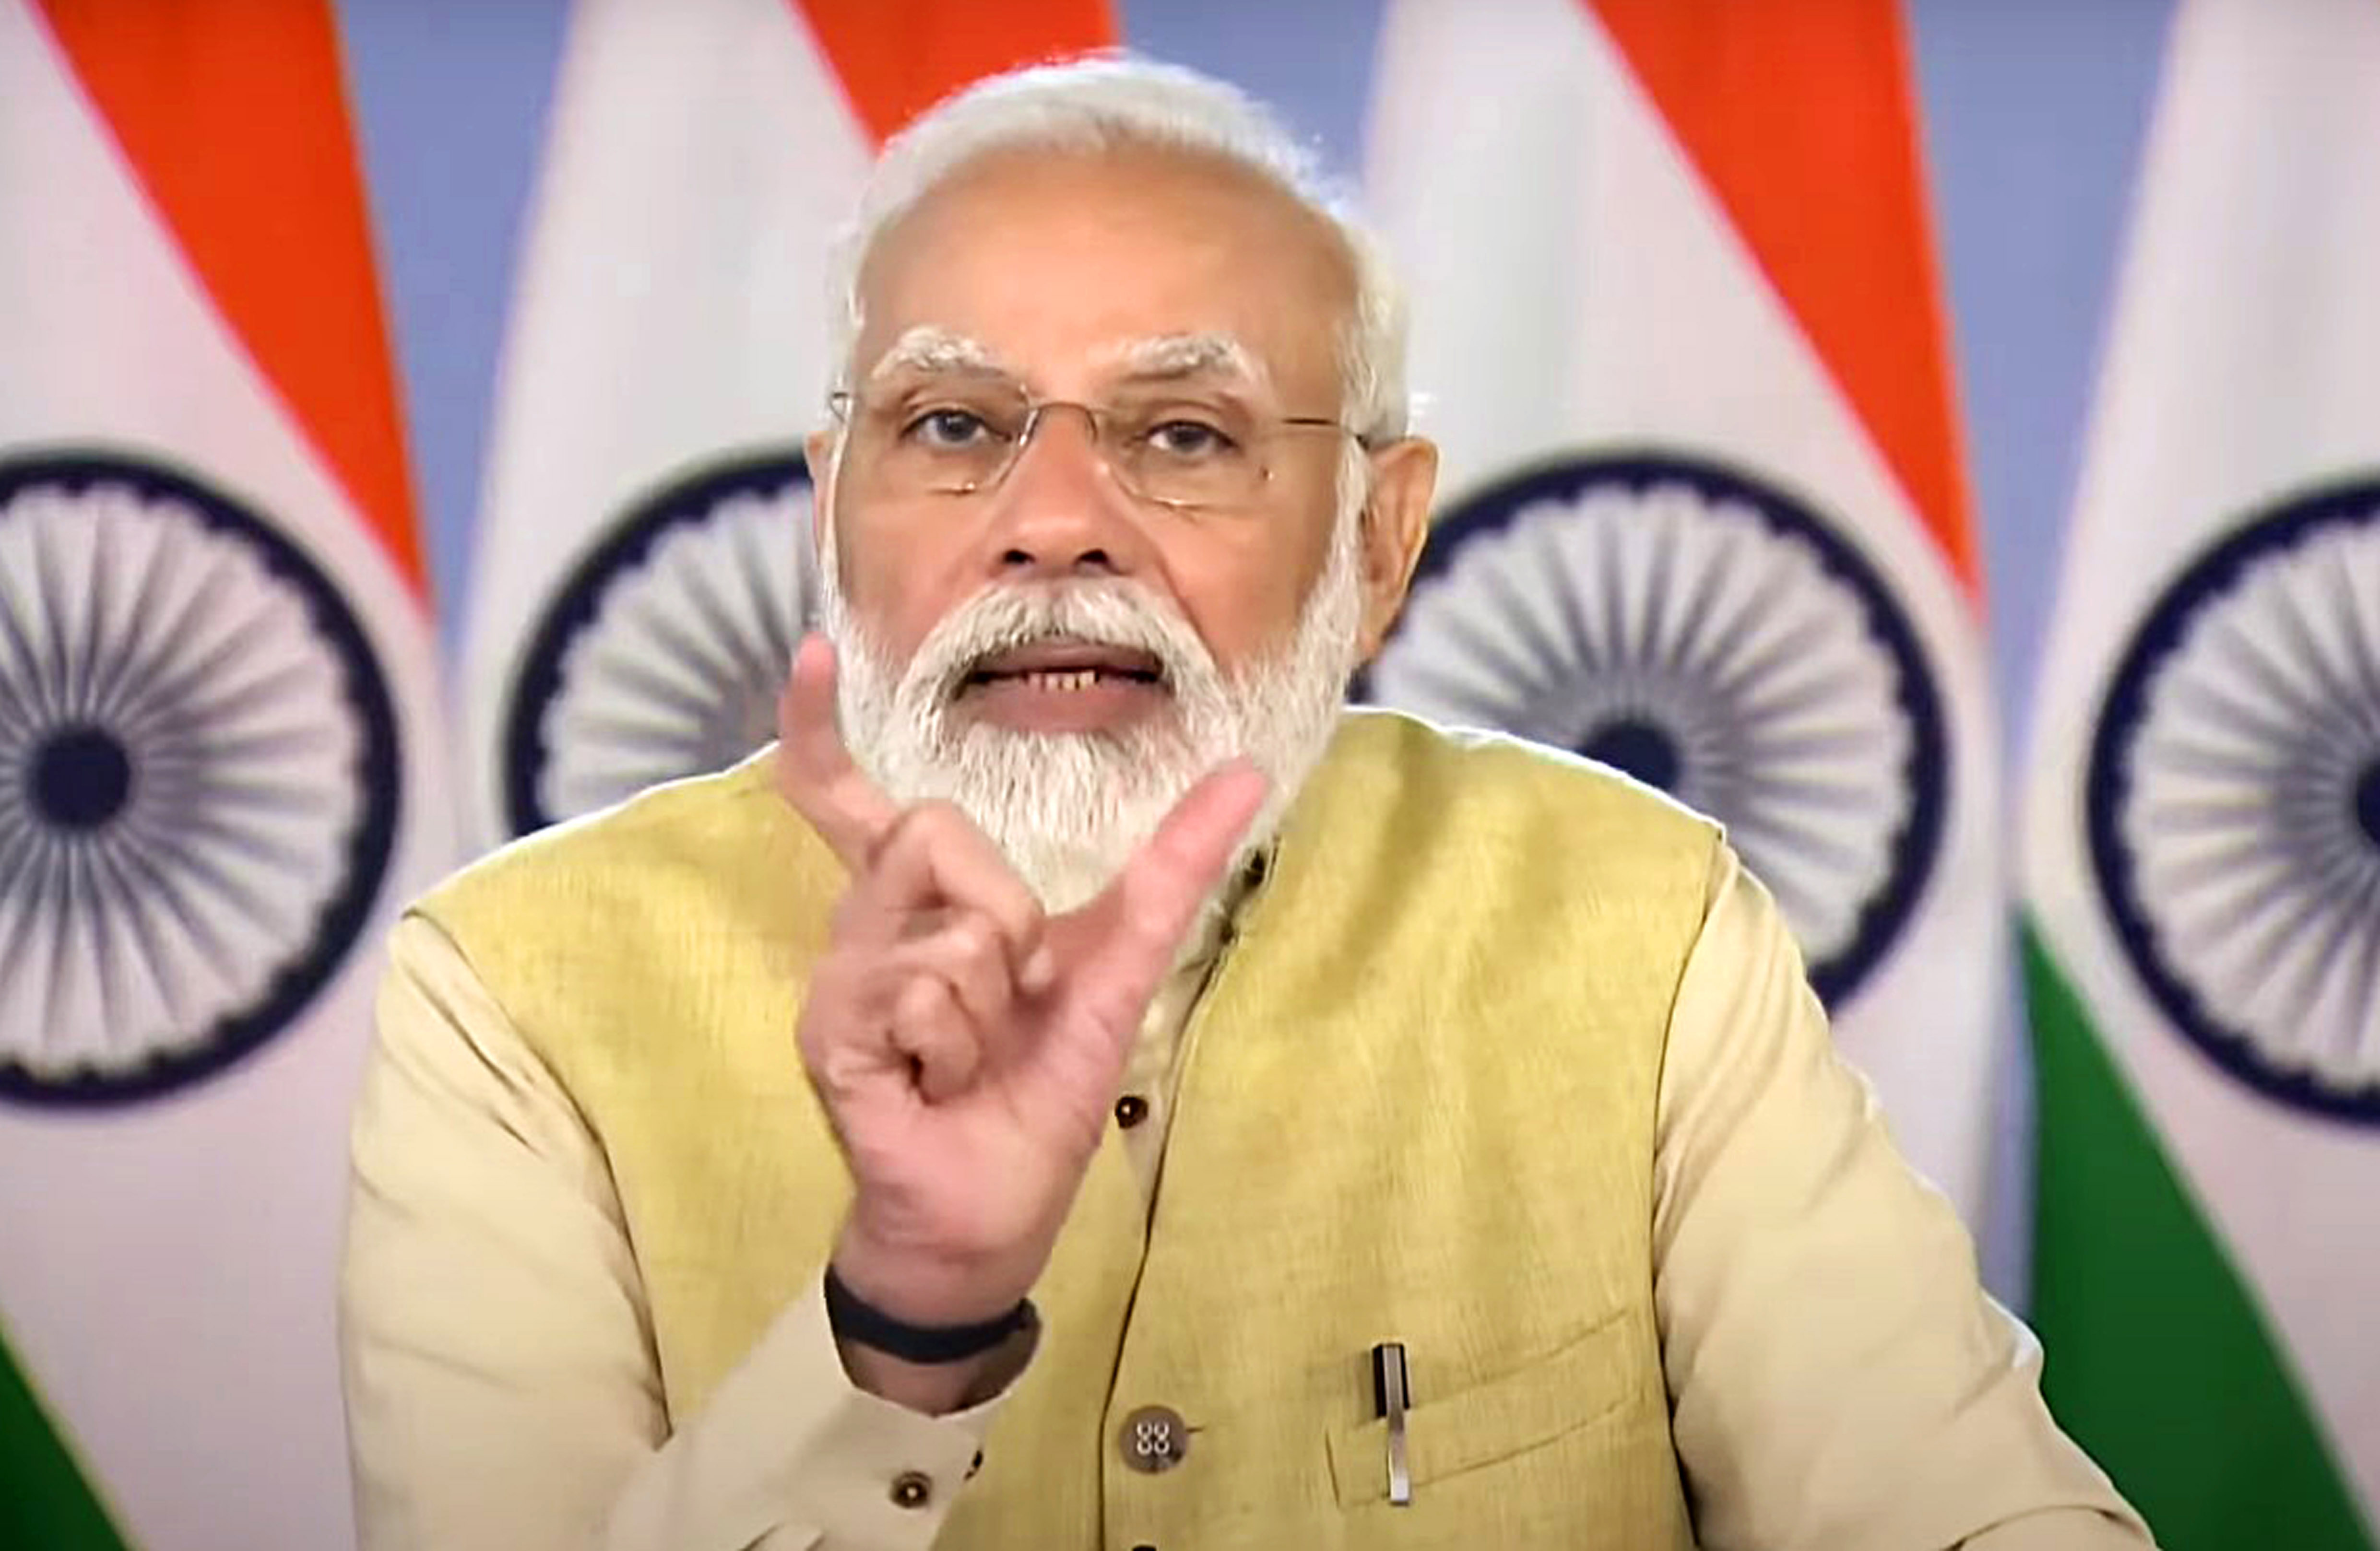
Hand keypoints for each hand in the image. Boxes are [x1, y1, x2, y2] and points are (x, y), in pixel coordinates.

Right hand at [776, 634, 1264, 1400]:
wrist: (994, 1206)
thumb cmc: (1039, 1083)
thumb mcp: (1120, 963)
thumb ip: (1174, 867)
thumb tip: (1249, 771)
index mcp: (920, 899)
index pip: (846, 796)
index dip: (817, 724)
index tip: (809, 648)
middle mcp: (866, 924)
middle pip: (931, 828)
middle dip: (1007, 914)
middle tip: (1010, 993)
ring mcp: (839, 977)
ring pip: (943, 926)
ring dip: (990, 996)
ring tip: (972, 1052)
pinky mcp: (828, 1033)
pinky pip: (918, 989)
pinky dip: (958, 1043)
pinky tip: (939, 1082)